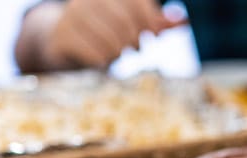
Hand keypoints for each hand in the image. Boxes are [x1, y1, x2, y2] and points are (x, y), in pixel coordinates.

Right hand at [43, 0, 182, 68]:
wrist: (63, 37)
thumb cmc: (106, 28)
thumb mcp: (133, 22)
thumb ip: (157, 22)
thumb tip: (183, 21)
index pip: (136, 2)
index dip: (151, 20)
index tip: (154, 33)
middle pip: (125, 24)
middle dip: (135, 40)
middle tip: (136, 47)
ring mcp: (72, 15)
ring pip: (112, 42)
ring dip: (119, 53)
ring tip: (116, 52)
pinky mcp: (63, 35)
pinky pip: (96, 55)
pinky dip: (104, 62)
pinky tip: (100, 58)